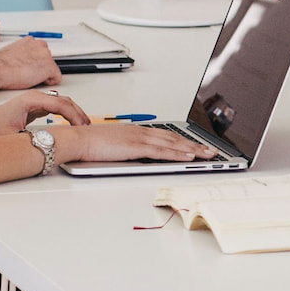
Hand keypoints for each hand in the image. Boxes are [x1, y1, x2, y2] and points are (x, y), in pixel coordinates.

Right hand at [0, 38, 60, 89]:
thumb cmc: (0, 64)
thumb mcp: (11, 51)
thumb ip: (21, 52)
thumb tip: (21, 59)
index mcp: (30, 41)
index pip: (40, 51)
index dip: (35, 61)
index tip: (31, 67)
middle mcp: (40, 45)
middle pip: (47, 59)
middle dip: (40, 67)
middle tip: (29, 74)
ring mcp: (46, 56)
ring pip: (51, 68)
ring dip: (44, 74)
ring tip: (30, 78)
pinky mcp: (49, 67)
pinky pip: (56, 78)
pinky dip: (49, 82)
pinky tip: (37, 82)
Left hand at [0, 90, 90, 134]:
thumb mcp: (15, 136)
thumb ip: (34, 138)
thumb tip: (51, 143)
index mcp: (32, 100)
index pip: (61, 104)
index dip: (74, 116)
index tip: (82, 127)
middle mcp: (35, 97)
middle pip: (65, 101)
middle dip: (79, 113)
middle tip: (88, 127)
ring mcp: (35, 101)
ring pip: (62, 103)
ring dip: (74, 113)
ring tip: (83, 126)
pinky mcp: (35, 107)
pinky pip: (56, 107)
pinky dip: (67, 114)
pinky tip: (71, 123)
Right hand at [65, 123, 217, 162]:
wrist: (78, 140)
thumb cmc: (91, 144)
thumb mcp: (115, 146)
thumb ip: (129, 150)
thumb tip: (138, 158)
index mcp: (137, 131)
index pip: (167, 136)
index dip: (184, 141)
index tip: (197, 146)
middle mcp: (142, 132)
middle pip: (175, 138)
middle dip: (195, 145)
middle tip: (211, 151)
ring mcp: (140, 138)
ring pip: (173, 143)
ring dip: (193, 149)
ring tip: (208, 155)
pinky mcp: (136, 147)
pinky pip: (162, 151)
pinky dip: (178, 153)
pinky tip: (189, 156)